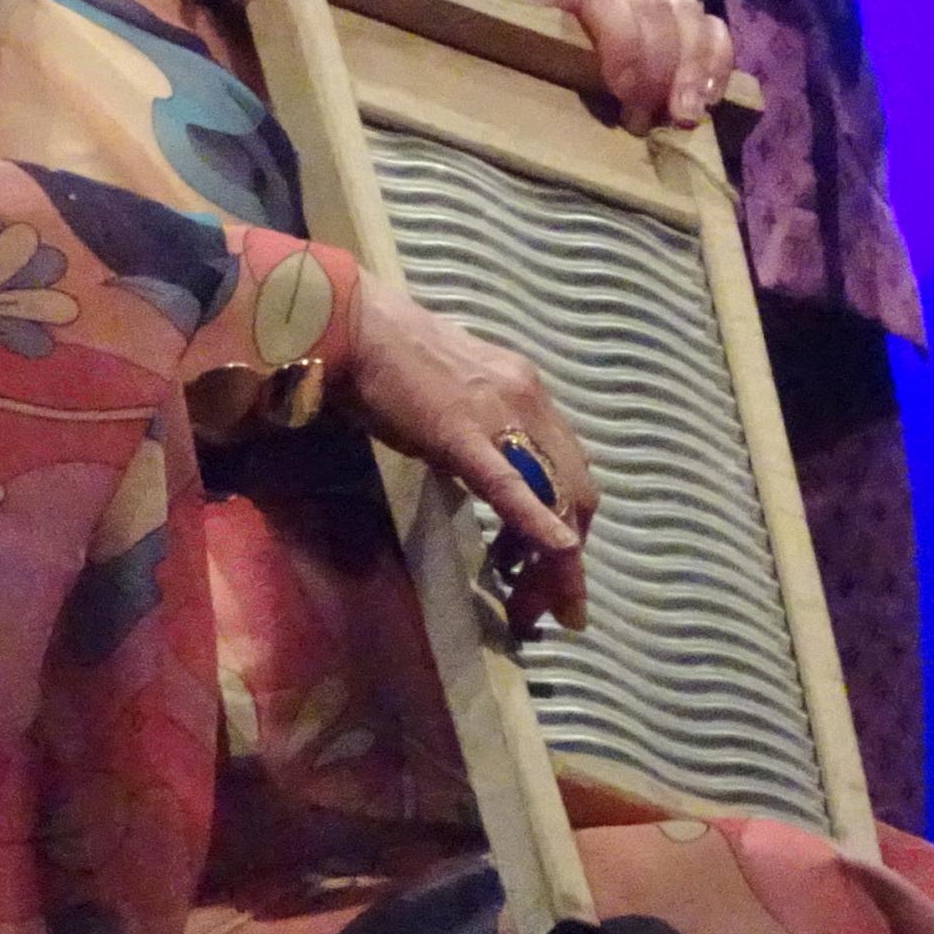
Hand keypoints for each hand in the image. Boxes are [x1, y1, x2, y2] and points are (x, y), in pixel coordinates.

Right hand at [334, 272, 597, 632]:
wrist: (358, 326)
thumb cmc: (398, 360)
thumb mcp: (464, 398)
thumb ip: (490, 433)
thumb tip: (499, 478)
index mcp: (529, 395)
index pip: (571, 473)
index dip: (570, 530)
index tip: (556, 578)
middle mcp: (530, 401)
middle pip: (575, 492)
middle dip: (567, 561)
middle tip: (544, 607)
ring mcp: (500, 413)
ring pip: (553, 495)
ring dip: (551, 561)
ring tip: (527, 604)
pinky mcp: (460, 431)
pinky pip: (508, 485)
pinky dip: (537, 522)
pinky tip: (555, 554)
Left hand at [547, 0, 736, 130]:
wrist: (569, 78)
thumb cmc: (548, 80)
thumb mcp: (537, 73)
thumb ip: (540, 78)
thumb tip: (542, 106)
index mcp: (581, 0)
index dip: (620, 40)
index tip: (622, 90)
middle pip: (656, 9)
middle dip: (660, 65)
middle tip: (652, 117)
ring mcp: (665, 10)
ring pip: (691, 17)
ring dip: (693, 69)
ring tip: (686, 116)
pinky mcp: (695, 33)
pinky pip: (718, 34)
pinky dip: (717, 66)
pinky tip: (710, 101)